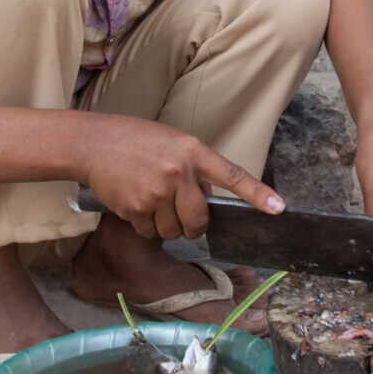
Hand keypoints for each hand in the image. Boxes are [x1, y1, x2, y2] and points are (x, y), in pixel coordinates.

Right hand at [77, 114, 283, 241]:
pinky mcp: (136, 208)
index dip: (257, 194)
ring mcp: (157, 192)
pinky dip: (146, 226)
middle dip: (194, 226)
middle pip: (200, 220)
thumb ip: (195, 168)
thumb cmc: (136, 141)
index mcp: (193, 151)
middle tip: (181, 214)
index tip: (278, 208)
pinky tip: (136, 203)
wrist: (93, 144)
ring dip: (167, 226)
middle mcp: (179, 172)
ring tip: (152, 199)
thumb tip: (208, 200)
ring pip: (175, 231)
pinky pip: (151, 232)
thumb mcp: (174, 143)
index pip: (232, 176)